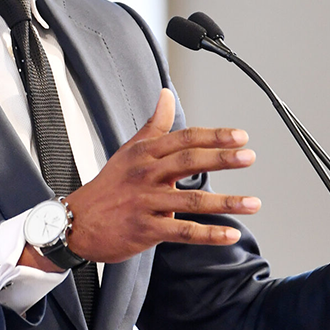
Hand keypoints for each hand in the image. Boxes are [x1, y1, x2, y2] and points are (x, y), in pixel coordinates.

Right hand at [54, 89, 259, 263]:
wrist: (76, 222)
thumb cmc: (108, 186)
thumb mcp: (129, 150)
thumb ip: (154, 124)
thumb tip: (166, 95)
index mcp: (145, 154)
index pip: (184, 139)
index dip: (214, 137)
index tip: (240, 136)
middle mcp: (146, 175)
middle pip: (188, 162)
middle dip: (222, 159)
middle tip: (249, 157)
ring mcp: (146, 203)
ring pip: (191, 201)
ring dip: (226, 202)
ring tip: (253, 203)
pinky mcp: (146, 230)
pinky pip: (183, 232)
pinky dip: (208, 234)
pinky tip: (229, 234)